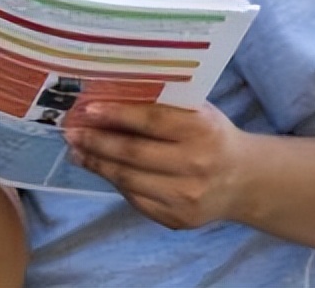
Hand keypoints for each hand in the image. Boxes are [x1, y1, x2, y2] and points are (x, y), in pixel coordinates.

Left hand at [63, 100, 248, 229]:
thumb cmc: (210, 135)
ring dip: (97, 164)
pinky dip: (114, 182)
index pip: (152, 121)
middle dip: (96, 141)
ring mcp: (188, 196)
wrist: (243, 179)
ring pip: (129, 180)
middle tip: (71, 132)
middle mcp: (197, 164)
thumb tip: (107, 95)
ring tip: (77, 151)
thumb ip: (162, 104)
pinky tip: (99, 168)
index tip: (87, 109)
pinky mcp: (178, 219)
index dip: (116, 115)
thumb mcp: (196, 112)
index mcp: (202, 130)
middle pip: (134, 153)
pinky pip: (136, 199)